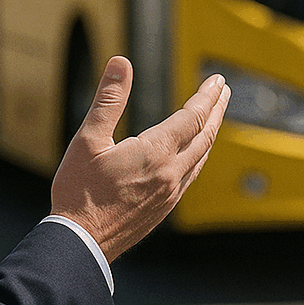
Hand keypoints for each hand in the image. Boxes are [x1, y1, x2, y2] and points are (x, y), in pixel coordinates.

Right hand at [50, 56, 229, 261]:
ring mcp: (171, 193)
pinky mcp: (164, 208)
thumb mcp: (88, 139)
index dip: (206, 96)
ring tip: (214, 118)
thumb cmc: (79, 191)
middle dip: (217, 110)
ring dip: (211, 133)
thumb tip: (121, 63)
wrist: (81, 241)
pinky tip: (194, 155)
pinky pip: (192, 175)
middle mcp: (171, 173)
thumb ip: (108, 99)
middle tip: (224, 91)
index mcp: (155, 152)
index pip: (192, 117)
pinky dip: (200, 156)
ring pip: (202, 157)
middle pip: (205, 135)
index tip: (217, 80)